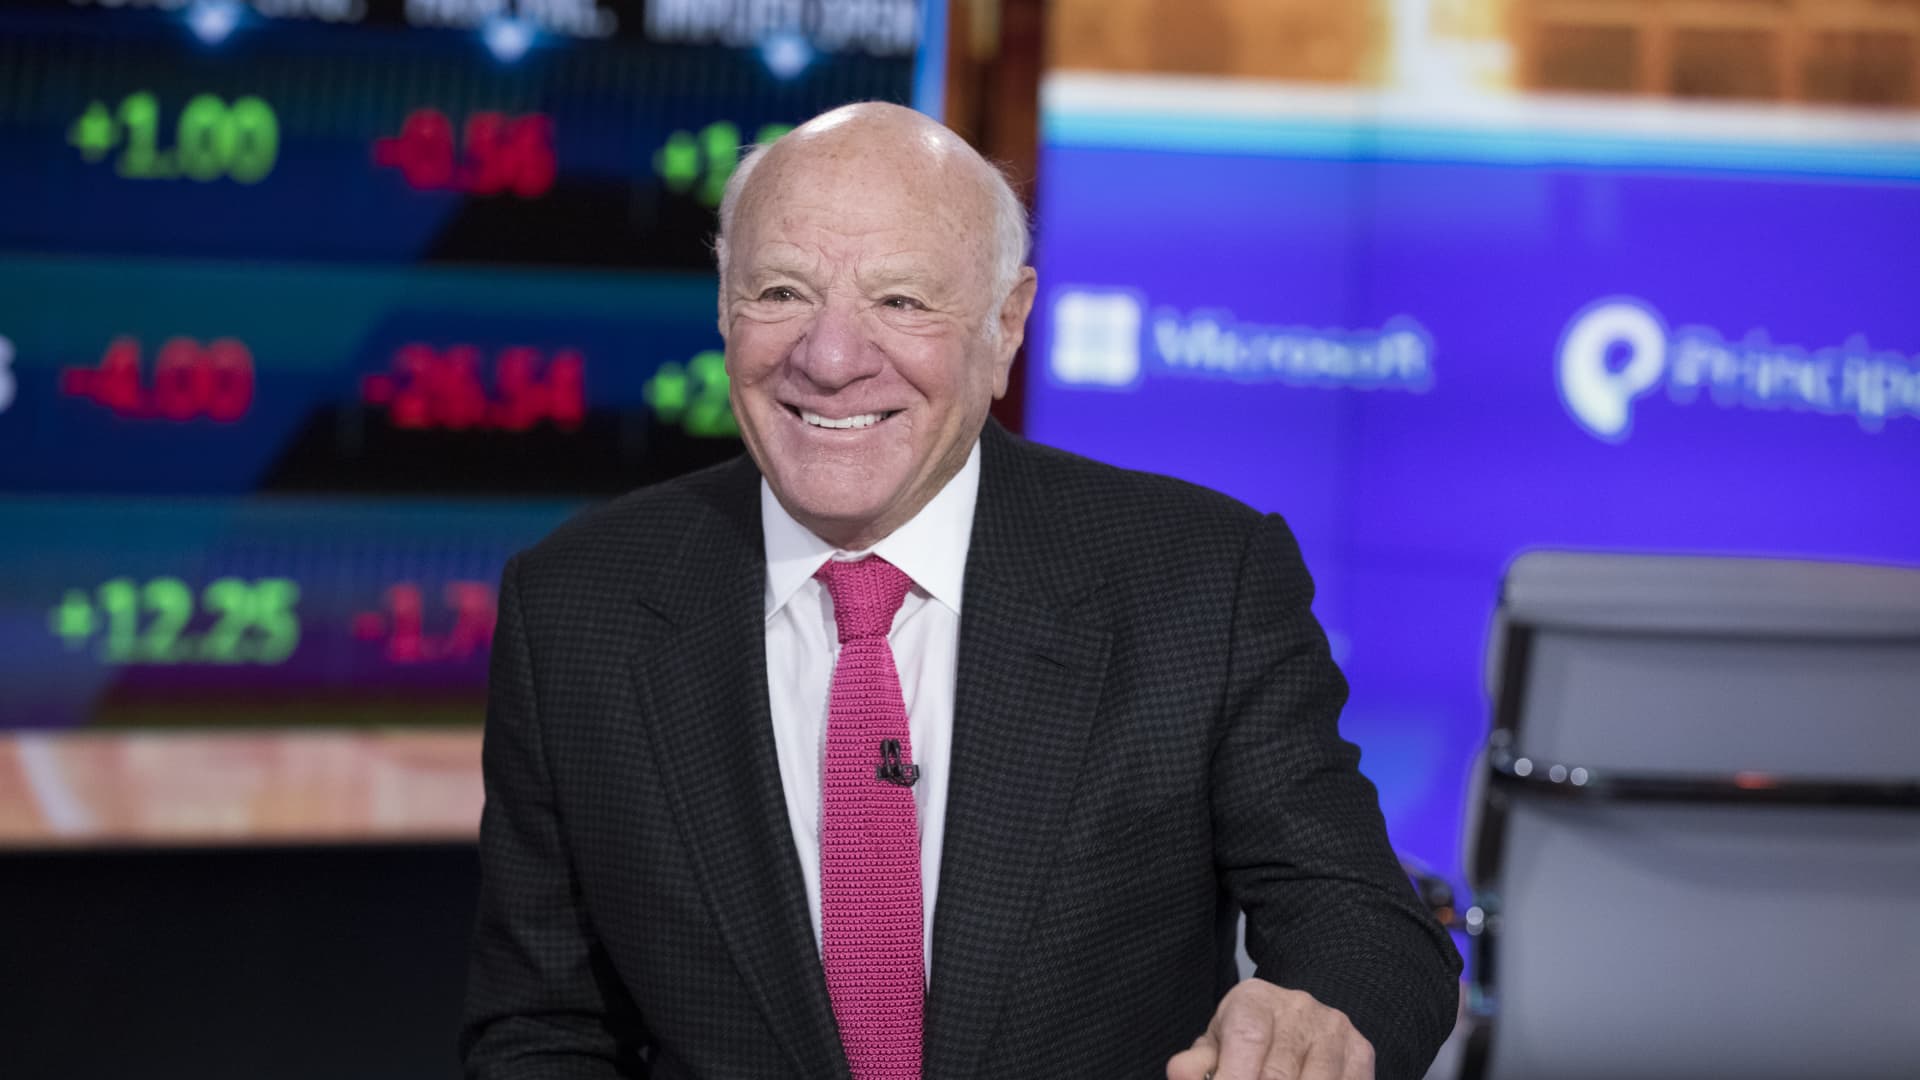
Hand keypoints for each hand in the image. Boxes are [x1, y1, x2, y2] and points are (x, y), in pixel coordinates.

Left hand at [1166, 977, 1374, 1079]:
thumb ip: (1199, 1063)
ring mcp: (1334, 1029)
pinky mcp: (1361, 1051)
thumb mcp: (1218, 1045)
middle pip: (1280, 1072)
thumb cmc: (1248, 1039)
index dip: (1235, 1078)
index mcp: (1255, 1000)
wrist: (1296, 1021)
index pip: (1247, 1040)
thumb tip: (1179, 1074)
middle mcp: (1299, 1007)